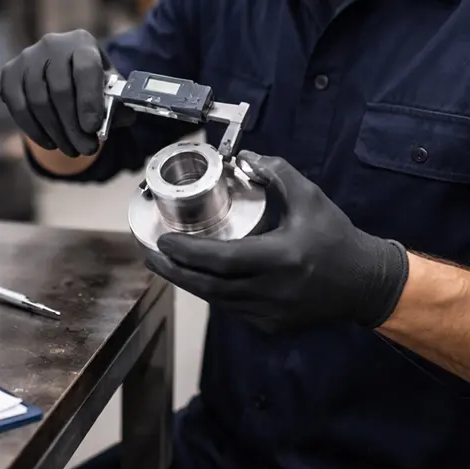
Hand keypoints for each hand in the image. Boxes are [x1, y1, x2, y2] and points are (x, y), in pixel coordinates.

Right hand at [0, 30, 132, 156]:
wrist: (62, 73)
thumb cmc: (89, 82)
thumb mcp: (108, 87)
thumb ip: (118, 102)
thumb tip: (124, 117)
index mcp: (81, 43)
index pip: (85, 69)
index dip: (89, 101)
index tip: (93, 129)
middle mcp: (52, 45)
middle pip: (60, 90)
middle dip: (73, 127)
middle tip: (86, 150)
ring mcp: (27, 58)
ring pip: (38, 102)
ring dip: (56, 133)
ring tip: (71, 150)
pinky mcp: (9, 74)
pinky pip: (18, 107)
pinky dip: (34, 130)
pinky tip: (50, 143)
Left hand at [145, 151, 409, 332]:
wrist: (365, 284)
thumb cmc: (336, 238)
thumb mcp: (311, 198)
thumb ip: (277, 173)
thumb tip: (243, 156)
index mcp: (282, 258)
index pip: (221, 260)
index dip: (186, 253)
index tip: (162, 240)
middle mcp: (274, 290)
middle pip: (208, 285)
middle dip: (173, 270)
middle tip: (150, 254)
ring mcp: (271, 313)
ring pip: (216, 300)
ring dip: (188, 282)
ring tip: (165, 264)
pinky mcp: (271, 326)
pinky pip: (231, 309)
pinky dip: (211, 293)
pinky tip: (196, 278)